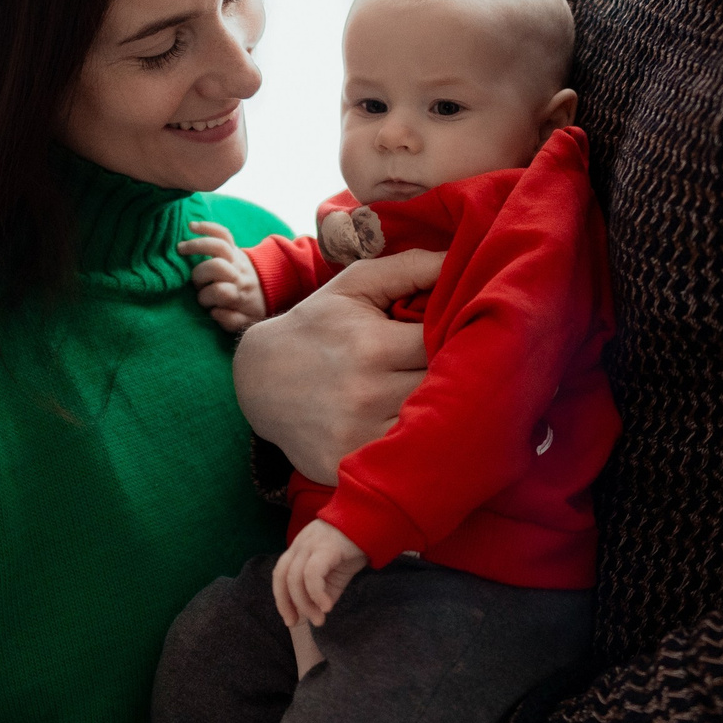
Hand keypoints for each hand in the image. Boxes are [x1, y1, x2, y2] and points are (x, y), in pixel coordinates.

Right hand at [179, 220, 266, 331]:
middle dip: (201, 274)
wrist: (269, 290)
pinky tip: (191, 226)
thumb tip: (214, 312)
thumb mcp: (245, 322)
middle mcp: (238, 273)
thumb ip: (230, 321)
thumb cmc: (250, 309)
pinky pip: (222, 232)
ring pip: (218, 245)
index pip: (220, 291)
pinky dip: (207, 226)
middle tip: (196, 282)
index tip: (205, 304)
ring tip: (180, 248)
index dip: (208, 297)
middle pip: (216, 266)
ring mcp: (237, 258)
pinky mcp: (235, 247)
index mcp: (239, 293)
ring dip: (197, 245)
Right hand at [232, 248, 442, 481]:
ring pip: (428, 428)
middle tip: (463, 370)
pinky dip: (412, 447)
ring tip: (443, 401)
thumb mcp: (355, 285)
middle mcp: (365, 393)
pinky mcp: (344, 465)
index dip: (461, 340)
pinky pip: (399, 460)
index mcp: (372, 346)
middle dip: (458, 378)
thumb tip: (461, 258)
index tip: (465, 337)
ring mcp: (355, 435)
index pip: (446, 344)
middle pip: (444, 390)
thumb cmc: (317, 325)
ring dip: (439, 415)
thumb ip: (410, 267)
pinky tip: (415, 433)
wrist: (258, 379)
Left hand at [273, 520, 366, 626]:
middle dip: (286, 603)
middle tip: (296, 623)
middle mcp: (300, 544)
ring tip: (319, 618)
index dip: (282, 599)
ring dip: (305, 603)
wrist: (374, 524)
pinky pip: (312, 573)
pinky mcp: (326, 546)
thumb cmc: (354, 547)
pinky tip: (326, 606)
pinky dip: (316, 593)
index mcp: (299, 548)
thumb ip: (323, 591)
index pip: (280, 575)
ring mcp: (311, 543)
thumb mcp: (335, 574)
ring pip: (296, 577)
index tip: (291, 619)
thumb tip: (316, 613)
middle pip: (282, 576)